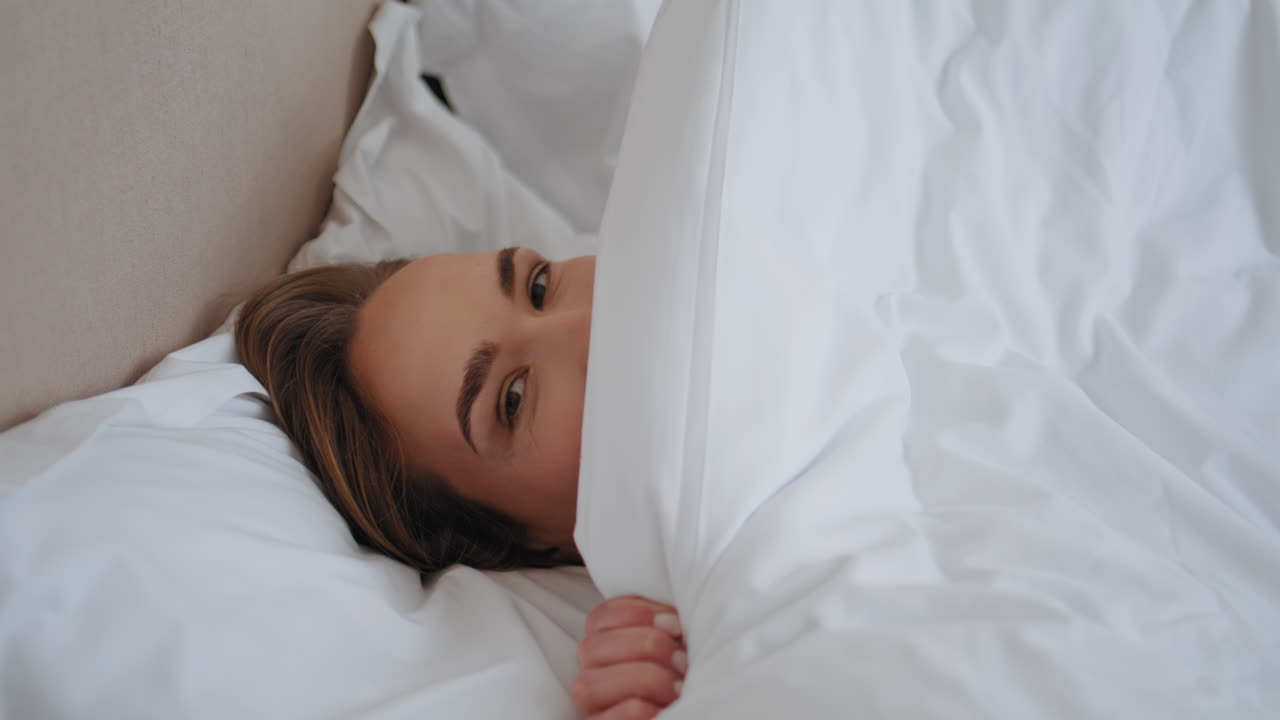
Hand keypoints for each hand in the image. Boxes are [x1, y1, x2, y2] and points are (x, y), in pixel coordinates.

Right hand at [573, 595, 686, 719]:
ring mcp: (591, 707)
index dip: (639, 613)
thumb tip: (670, 621)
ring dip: (647, 679)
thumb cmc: (684, 681)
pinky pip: (615, 716)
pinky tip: (664, 708)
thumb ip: (666, 628)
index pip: (600, 616)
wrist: (696, 712)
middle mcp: (589, 676)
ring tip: (678, 688)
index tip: (676, 625)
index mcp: (604, 648)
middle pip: (592, 647)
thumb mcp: (677, 648)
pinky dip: (641, 709)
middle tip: (682, 660)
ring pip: (592, 684)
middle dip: (648, 645)